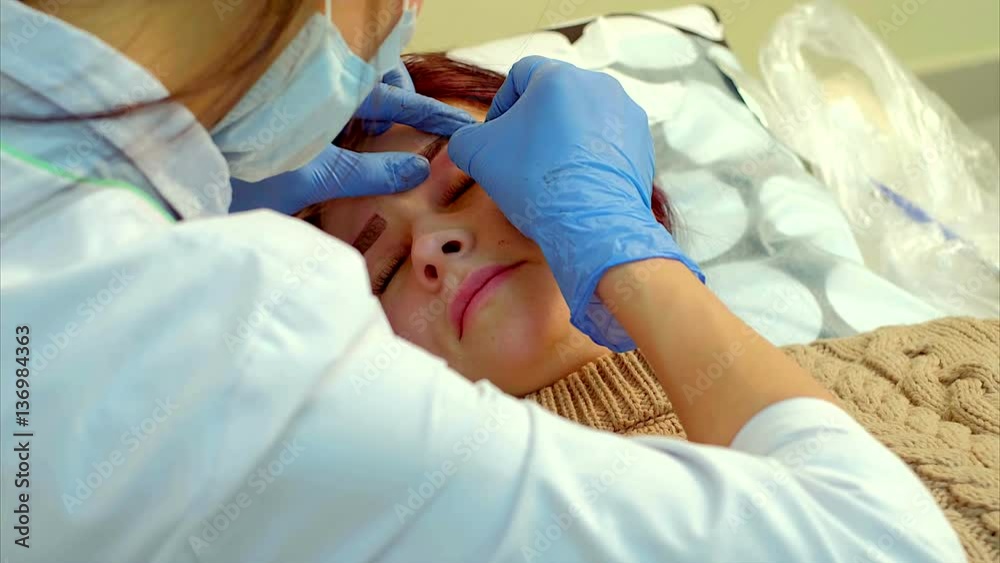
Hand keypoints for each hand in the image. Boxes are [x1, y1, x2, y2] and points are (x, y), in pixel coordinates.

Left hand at [230, 61, 474, 213]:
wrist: (165, 167)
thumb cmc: (234, 167)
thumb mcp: (308, 176)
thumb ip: (367, 171)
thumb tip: (419, 171)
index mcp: (327, 85)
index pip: (394, 95)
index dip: (430, 115)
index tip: (462, 130)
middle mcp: (313, 76)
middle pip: (375, 74)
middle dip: (400, 99)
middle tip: (414, 131)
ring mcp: (295, 85)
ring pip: (349, 80)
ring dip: (372, 103)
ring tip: (383, 134)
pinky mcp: (276, 100)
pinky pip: (326, 93)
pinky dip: (345, 110)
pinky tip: (347, 134)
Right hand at [448, 56, 702, 350]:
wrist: (591, 222)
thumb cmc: (532, 180)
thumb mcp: (477, 154)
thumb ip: (466, 138)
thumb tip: (472, 142)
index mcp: (558, 76)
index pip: (519, 75)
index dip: (501, 106)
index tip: (496, 139)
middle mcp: (598, 85)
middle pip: (554, 97)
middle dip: (534, 124)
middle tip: (520, 159)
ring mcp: (625, 113)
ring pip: (581, 118)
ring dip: (562, 139)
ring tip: (551, 174)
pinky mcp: (642, 142)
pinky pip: (606, 141)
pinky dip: (589, 156)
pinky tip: (577, 183)